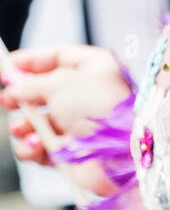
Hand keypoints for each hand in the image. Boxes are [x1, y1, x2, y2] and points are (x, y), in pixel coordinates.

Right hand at [0, 45, 131, 194]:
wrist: (119, 153)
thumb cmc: (98, 109)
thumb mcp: (60, 84)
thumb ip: (31, 83)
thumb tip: (13, 83)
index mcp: (95, 67)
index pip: (57, 56)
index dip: (29, 61)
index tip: (5, 68)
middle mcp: (89, 94)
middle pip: (45, 90)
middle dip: (23, 97)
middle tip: (6, 100)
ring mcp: (80, 123)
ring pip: (40, 122)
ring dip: (24, 126)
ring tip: (20, 129)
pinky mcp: (73, 151)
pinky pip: (43, 147)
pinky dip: (33, 148)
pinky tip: (35, 147)